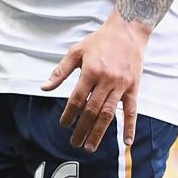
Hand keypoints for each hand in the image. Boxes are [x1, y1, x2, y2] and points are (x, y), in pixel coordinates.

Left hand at [45, 17, 147, 153]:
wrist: (128, 30)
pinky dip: (130, 126)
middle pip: (92, 110)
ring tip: (90, 147)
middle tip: (74, 143)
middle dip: (82, 129)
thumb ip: (60, 71)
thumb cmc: (99, 41)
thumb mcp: (76, 51)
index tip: (64, 124)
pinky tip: (126, 142)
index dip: (69, 114)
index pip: (77, 99)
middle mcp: (106, 80)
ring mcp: (121, 85)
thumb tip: (44, 88)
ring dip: (99, 132)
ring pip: (109, 114)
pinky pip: (132, 110)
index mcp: (90, 72)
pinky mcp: (134, 87)